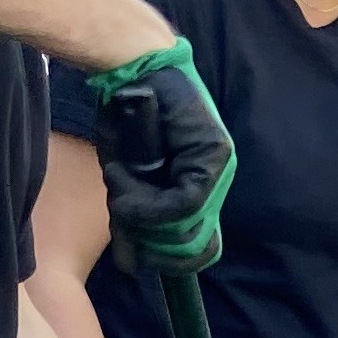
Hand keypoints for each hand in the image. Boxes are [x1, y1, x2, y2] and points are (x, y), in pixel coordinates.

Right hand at [84, 38, 233, 272]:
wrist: (129, 71)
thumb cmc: (125, 122)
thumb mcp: (128, 182)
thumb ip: (134, 219)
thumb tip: (130, 266)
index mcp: (198, 192)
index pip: (197, 251)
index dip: (165, 260)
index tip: (134, 252)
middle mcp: (215, 184)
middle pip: (193, 249)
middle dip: (152, 244)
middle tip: (122, 214)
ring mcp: (219, 170)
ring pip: (187, 228)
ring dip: (142, 218)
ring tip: (119, 185)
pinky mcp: (215, 155)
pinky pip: (184, 203)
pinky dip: (146, 202)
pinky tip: (122, 179)